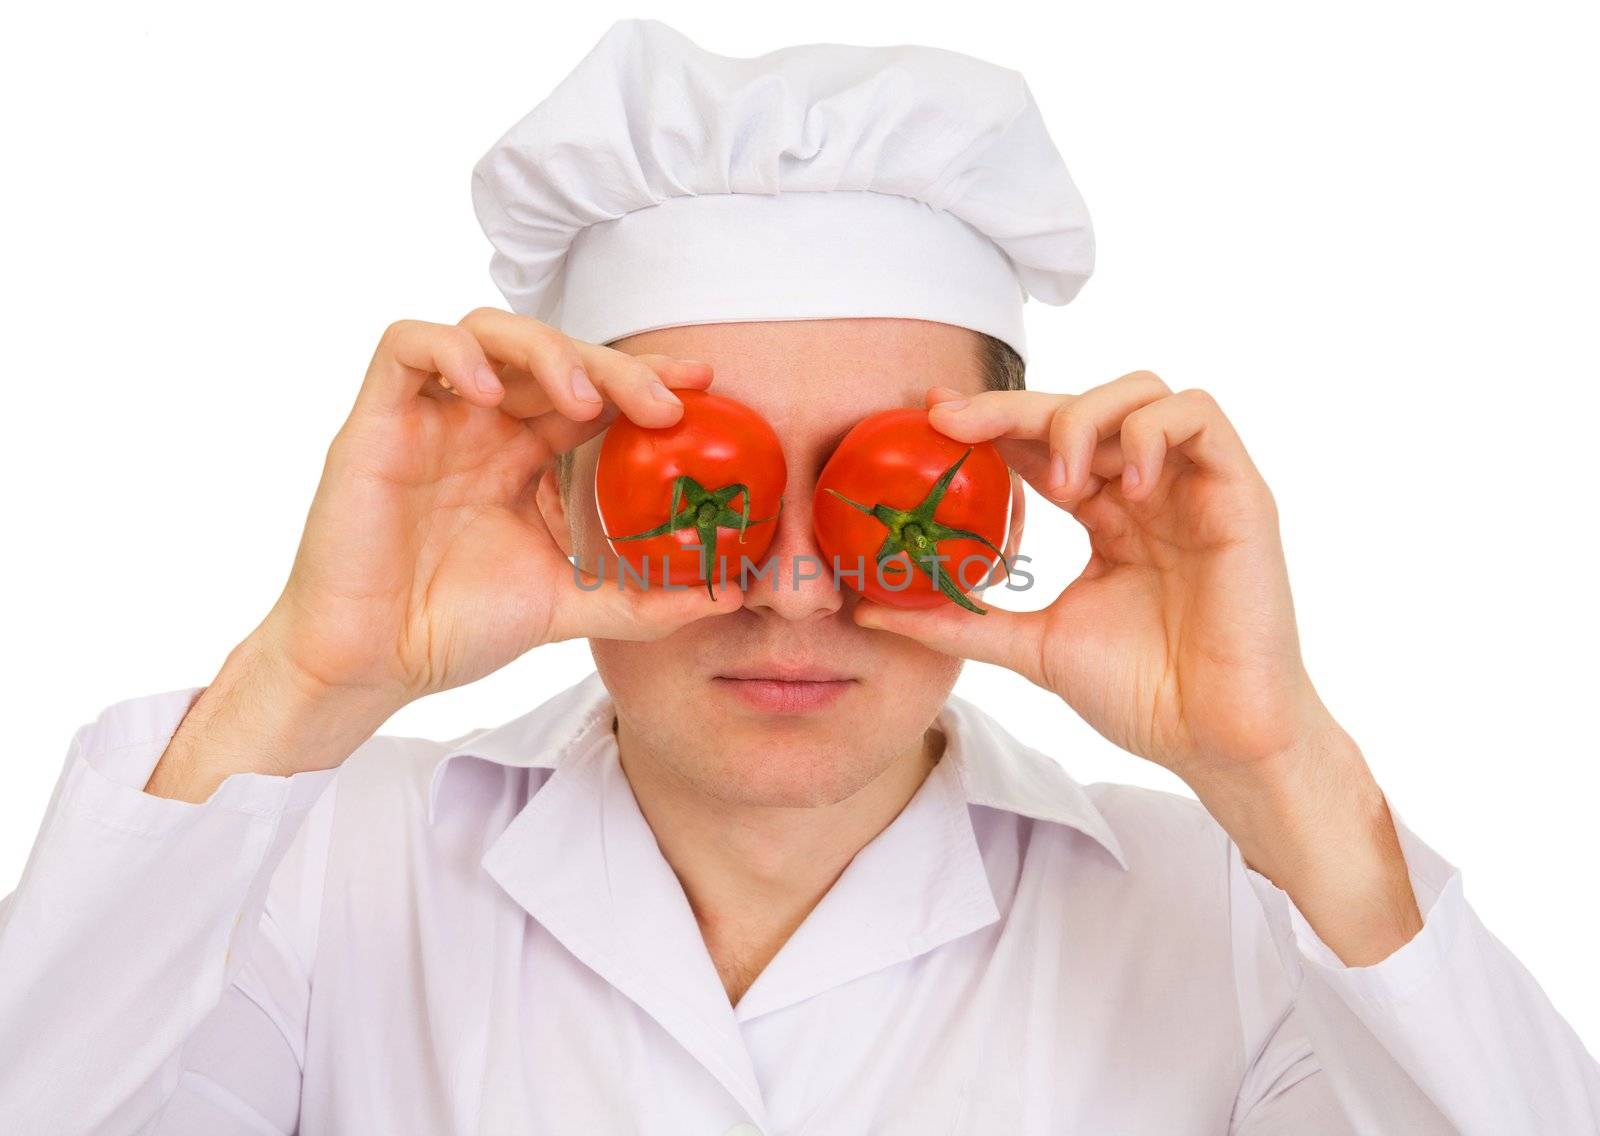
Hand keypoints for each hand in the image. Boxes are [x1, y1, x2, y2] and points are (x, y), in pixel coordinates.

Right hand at [252, 308, 742, 746]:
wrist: (372, 665)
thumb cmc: (454, 628)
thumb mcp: (570, 608)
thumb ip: (644, 601)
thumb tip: (729, 598)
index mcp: (525, 455)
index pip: (593, 390)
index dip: (645, 375)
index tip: (704, 381)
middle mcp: (481, 425)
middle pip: (553, 353)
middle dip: (614, 366)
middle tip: (663, 404)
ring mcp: (430, 417)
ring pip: (487, 330)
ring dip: (544, 351)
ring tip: (581, 400)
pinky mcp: (376, 421)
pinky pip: (406, 346)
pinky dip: (453, 352)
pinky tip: (488, 394)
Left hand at [850, 371, 1335, 790]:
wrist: (1214, 743)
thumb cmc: (1143, 695)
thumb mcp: (1032, 647)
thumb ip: (960, 622)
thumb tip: (871, 606)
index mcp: (1106, 515)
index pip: (1044, 443)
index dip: (991, 421)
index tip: (929, 417)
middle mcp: (1149, 491)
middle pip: (1083, 407)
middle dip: (1013, 405)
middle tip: (955, 423)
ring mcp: (1195, 488)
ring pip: (1144, 393)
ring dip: (1085, 416)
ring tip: (1057, 476)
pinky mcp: (1241, 495)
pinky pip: (1200, 417)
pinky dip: (1152, 431)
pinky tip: (1123, 482)